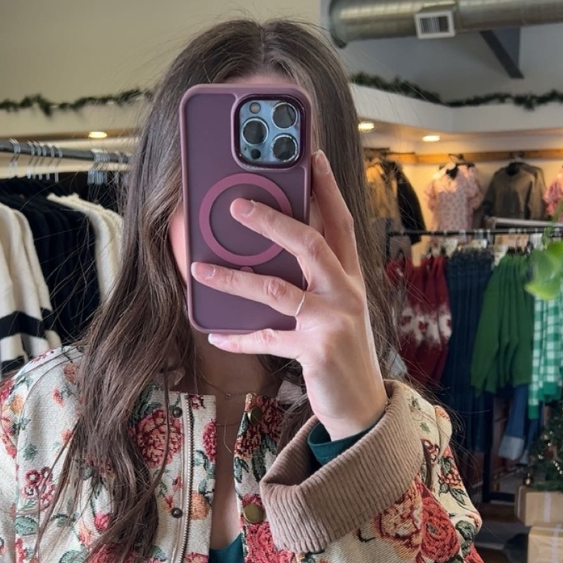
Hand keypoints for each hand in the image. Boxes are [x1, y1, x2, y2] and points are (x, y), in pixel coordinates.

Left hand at [190, 149, 387, 440]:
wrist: (362, 406)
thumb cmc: (342, 354)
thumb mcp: (337, 312)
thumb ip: (314, 283)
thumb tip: (270, 257)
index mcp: (350, 278)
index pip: (340, 223)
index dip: (327, 188)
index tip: (311, 156)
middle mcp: (345, 293)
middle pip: (309, 243)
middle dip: (272, 221)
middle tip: (237, 205)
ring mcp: (332, 321)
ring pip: (277, 289)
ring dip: (234, 278)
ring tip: (200, 268)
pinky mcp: (315, 350)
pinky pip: (268, 338)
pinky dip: (240, 337)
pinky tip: (216, 336)